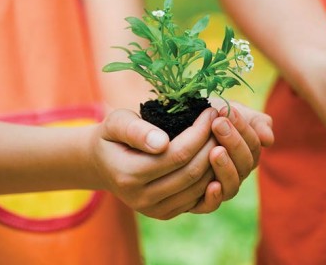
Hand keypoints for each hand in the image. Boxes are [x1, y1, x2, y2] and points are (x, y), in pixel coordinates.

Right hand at [89, 108, 242, 218]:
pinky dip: (211, 178)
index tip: (211, 111)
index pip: (178, 154)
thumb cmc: (113, 136)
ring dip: (216, 162)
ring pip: (199, 188)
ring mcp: (154, 210)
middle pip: (192, 173)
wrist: (103, 164)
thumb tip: (161, 143)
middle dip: (212, 145)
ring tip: (221, 136)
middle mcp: (141, 199)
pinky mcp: (165, 214)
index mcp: (128, 175)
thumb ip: (135, 130)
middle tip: (222, 123)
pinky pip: (198, 199)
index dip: (199, 133)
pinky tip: (215, 157)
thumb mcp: (116, 123)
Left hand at [208, 101, 273, 199]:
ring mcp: (220, 188)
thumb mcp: (230, 111)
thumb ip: (254, 122)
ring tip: (215, 151)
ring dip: (226, 167)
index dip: (243, 128)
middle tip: (218, 124)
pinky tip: (211, 185)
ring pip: (231, 186)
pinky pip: (211, 206)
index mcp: (247, 152)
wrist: (174, 126)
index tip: (228, 111)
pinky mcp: (199, 202)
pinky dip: (214, 198)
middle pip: (245, 164)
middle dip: (233, 142)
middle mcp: (236, 173)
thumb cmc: (205, 116)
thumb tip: (268, 140)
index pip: (254, 144)